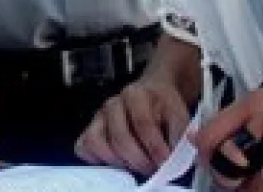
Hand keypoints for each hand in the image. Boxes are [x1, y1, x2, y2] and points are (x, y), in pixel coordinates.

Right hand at [76, 78, 191, 176]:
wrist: (152, 93)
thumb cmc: (163, 107)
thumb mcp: (178, 114)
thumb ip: (179, 134)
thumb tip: (175, 158)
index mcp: (136, 95)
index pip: (142, 123)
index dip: (154, 146)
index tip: (165, 161)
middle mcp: (113, 104)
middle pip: (120, 137)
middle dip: (139, 160)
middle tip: (152, 169)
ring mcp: (98, 117)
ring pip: (97, 142)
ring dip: (118, 161)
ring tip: (134, 166)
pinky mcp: (90, 129)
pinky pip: (83, 147)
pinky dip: (96, 159)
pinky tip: (115, 162)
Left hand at [193, 87, 262, 191]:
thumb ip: (234, 123)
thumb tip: (196, 140)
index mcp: (258, 103)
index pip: (214, 137)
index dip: (208, 157)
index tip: (212, 164)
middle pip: (232, 166)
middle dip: (230, 180)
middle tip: (237, 180)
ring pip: (257, 189)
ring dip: (256, 191)